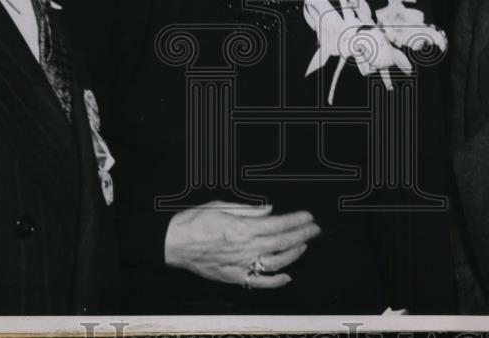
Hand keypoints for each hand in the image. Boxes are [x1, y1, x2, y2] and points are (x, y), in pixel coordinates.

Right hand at [164, 201, 320, 288]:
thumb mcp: (221, 205)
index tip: (308, 216)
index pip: (278, 223)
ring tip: (304, 245)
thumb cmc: (195, 221)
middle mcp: (245, 247)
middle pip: (282, 242)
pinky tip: (287, 276)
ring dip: (294, 254)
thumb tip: (269, 209)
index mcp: (242, 227)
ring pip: (276, 262)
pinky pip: (260, 282)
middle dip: (302, 234)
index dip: (296, 220)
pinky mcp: (235, 277)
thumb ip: (248, 209)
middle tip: (314, 229)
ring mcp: (241, 264)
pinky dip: (276, 281)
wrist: (174, 243)